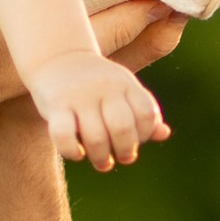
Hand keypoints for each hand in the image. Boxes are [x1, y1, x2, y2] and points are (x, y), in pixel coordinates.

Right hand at [32, 48, 170, 172]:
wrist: (57, 59)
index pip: (146, 114)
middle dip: (126, 151)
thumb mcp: (123, 92)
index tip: (136, 139)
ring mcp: (78, 96)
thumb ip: (143, 113)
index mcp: (125, 83)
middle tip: (122, 157)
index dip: (145, 134)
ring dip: (101, 158)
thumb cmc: (97, 85)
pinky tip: (77, 153)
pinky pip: (64, 136)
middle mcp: (103, 87)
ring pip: (95, 137)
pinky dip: (72, 152)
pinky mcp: (55, 106)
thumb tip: (164, 134)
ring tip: (102, 162)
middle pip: (122, 128)